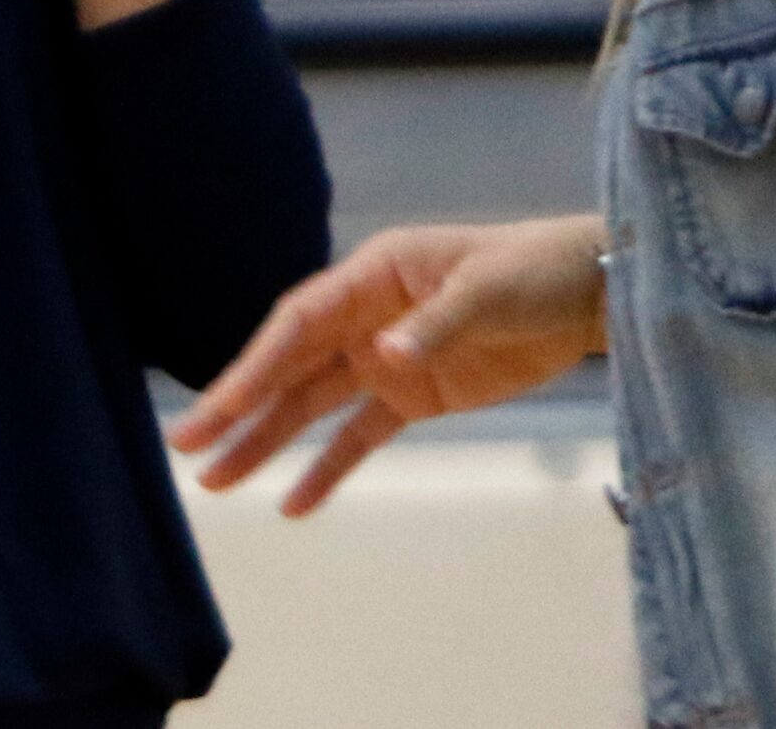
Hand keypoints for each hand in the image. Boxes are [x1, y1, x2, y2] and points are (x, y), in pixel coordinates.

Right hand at [167, 216, 607, 515]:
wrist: (591, 292)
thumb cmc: (536, 270)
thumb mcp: (489, 290)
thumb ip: (434, 326)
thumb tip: (383, 357)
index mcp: (374, 274)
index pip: (299, 324)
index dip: (253, 365)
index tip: (216, 405)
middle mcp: (366, 316)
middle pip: (290, 366)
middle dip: (237, 405)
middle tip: (185, 448)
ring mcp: (385, 358)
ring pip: (311, 405)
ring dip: (266, 441)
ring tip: (216, 482)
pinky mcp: (413, 396)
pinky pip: (359, 437)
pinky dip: (328, 469)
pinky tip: (293, 506)